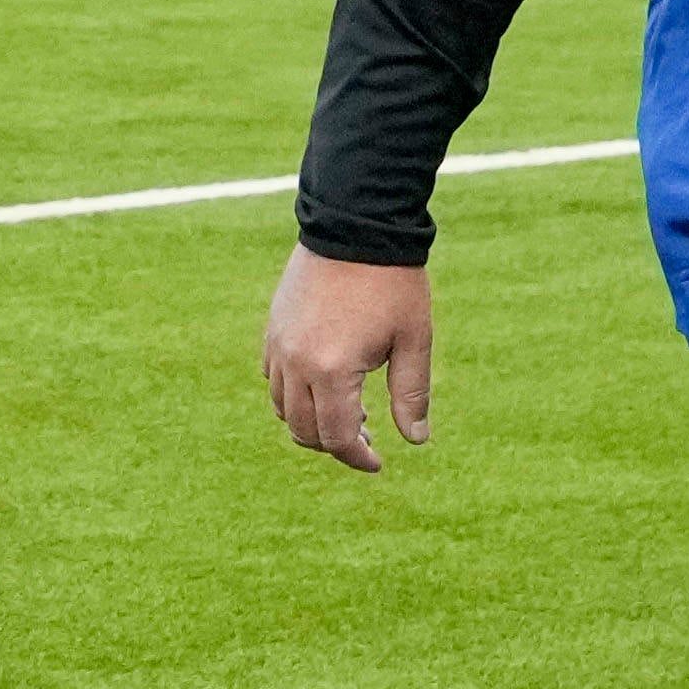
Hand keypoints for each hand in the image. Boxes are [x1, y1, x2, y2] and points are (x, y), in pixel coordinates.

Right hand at [266, 248, 434, 471]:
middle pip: (304, 429)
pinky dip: (293, 394)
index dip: (357, 458)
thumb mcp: (413, 341)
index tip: (378, 462)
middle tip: (367, 438)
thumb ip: (411, 394)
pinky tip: (323, 384)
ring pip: (283, 407)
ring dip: (311, 421)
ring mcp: (279, 345)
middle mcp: (296, 363)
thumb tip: (416, 440)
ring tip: (346, 413)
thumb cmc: (392, 283)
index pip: (336, 437)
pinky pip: (273, 377)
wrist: (355, 226)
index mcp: (332, 371)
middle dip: (335, 444)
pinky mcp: (273, 328)